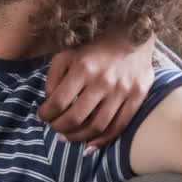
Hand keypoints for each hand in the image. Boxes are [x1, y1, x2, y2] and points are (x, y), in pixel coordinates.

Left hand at [39, 32, 155, 149]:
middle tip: (54, 128)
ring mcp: (122, 91)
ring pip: (97, 126)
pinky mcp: (138, 97)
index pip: (58, 102)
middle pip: (76, 118)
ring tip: (68, 137)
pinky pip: (119, 127)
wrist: (133, 36)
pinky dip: (103, 141)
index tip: (42, 116)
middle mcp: (103, 81)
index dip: (46, 114)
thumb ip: (54, 78)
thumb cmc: (94, 48)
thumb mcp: (68, 55)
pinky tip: (90, 146)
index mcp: (83, 68)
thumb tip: (49, 103)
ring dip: (78, 137)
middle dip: (59, 128)